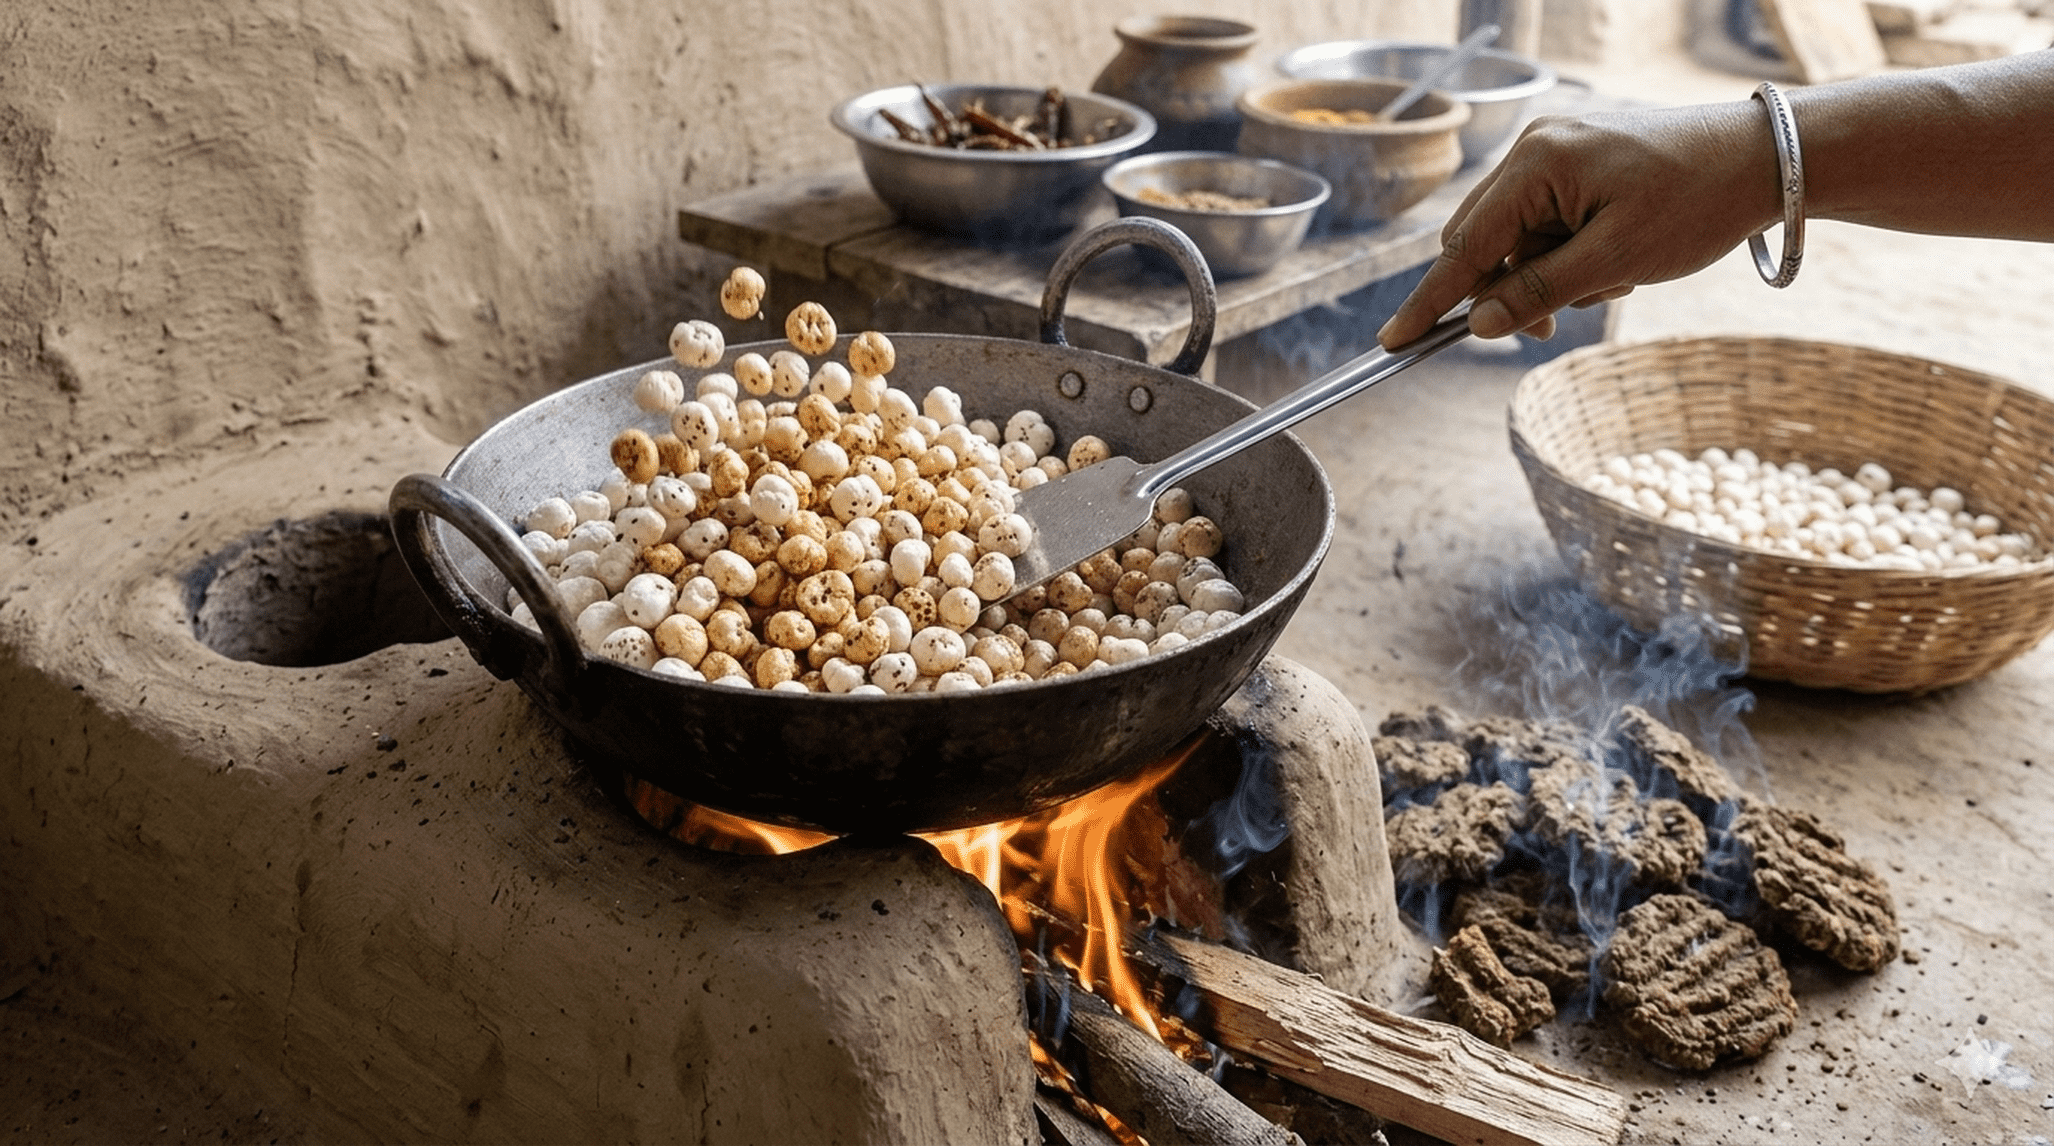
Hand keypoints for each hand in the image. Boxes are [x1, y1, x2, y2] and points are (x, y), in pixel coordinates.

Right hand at [1377, 100, 1781, 348]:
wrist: (1765, 160)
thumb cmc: (1698, 202)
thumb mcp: (1616, 261)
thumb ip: (1539, 292)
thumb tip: (1479, 324)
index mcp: (1537, 163)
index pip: (1464, 246)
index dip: (1430, 300)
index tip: (1393, 341)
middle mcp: (1534, 149)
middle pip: (1483, 242)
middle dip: (1509, 291)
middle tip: (1550, 326)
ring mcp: (1554, 153)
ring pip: (1516, 240)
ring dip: (1547, 277)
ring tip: (1610, 284)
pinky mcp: (1575, 164)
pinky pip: (1544, 224)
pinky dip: (1565, 257)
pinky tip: (1610, 267)